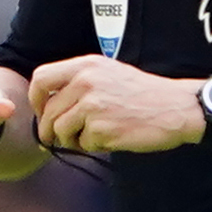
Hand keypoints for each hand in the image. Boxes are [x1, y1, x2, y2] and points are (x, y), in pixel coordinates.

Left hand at [25, 57, 204, 153]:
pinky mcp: (102, 128)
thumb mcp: (108, 73)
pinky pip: (82, 144)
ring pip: (60, 131)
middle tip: (58, 138)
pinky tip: (112, 137)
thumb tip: (47, 106)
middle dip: (50, 130)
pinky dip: (93, 146)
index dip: (35, 100)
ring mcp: (93, 105)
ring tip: (94, 135)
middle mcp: (85, 82)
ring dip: (73, 139)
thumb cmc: (143, 94)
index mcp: (85, 65)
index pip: (41, 79)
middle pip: (47, 112)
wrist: (176, 107)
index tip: (42, 112)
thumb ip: (78, 82)